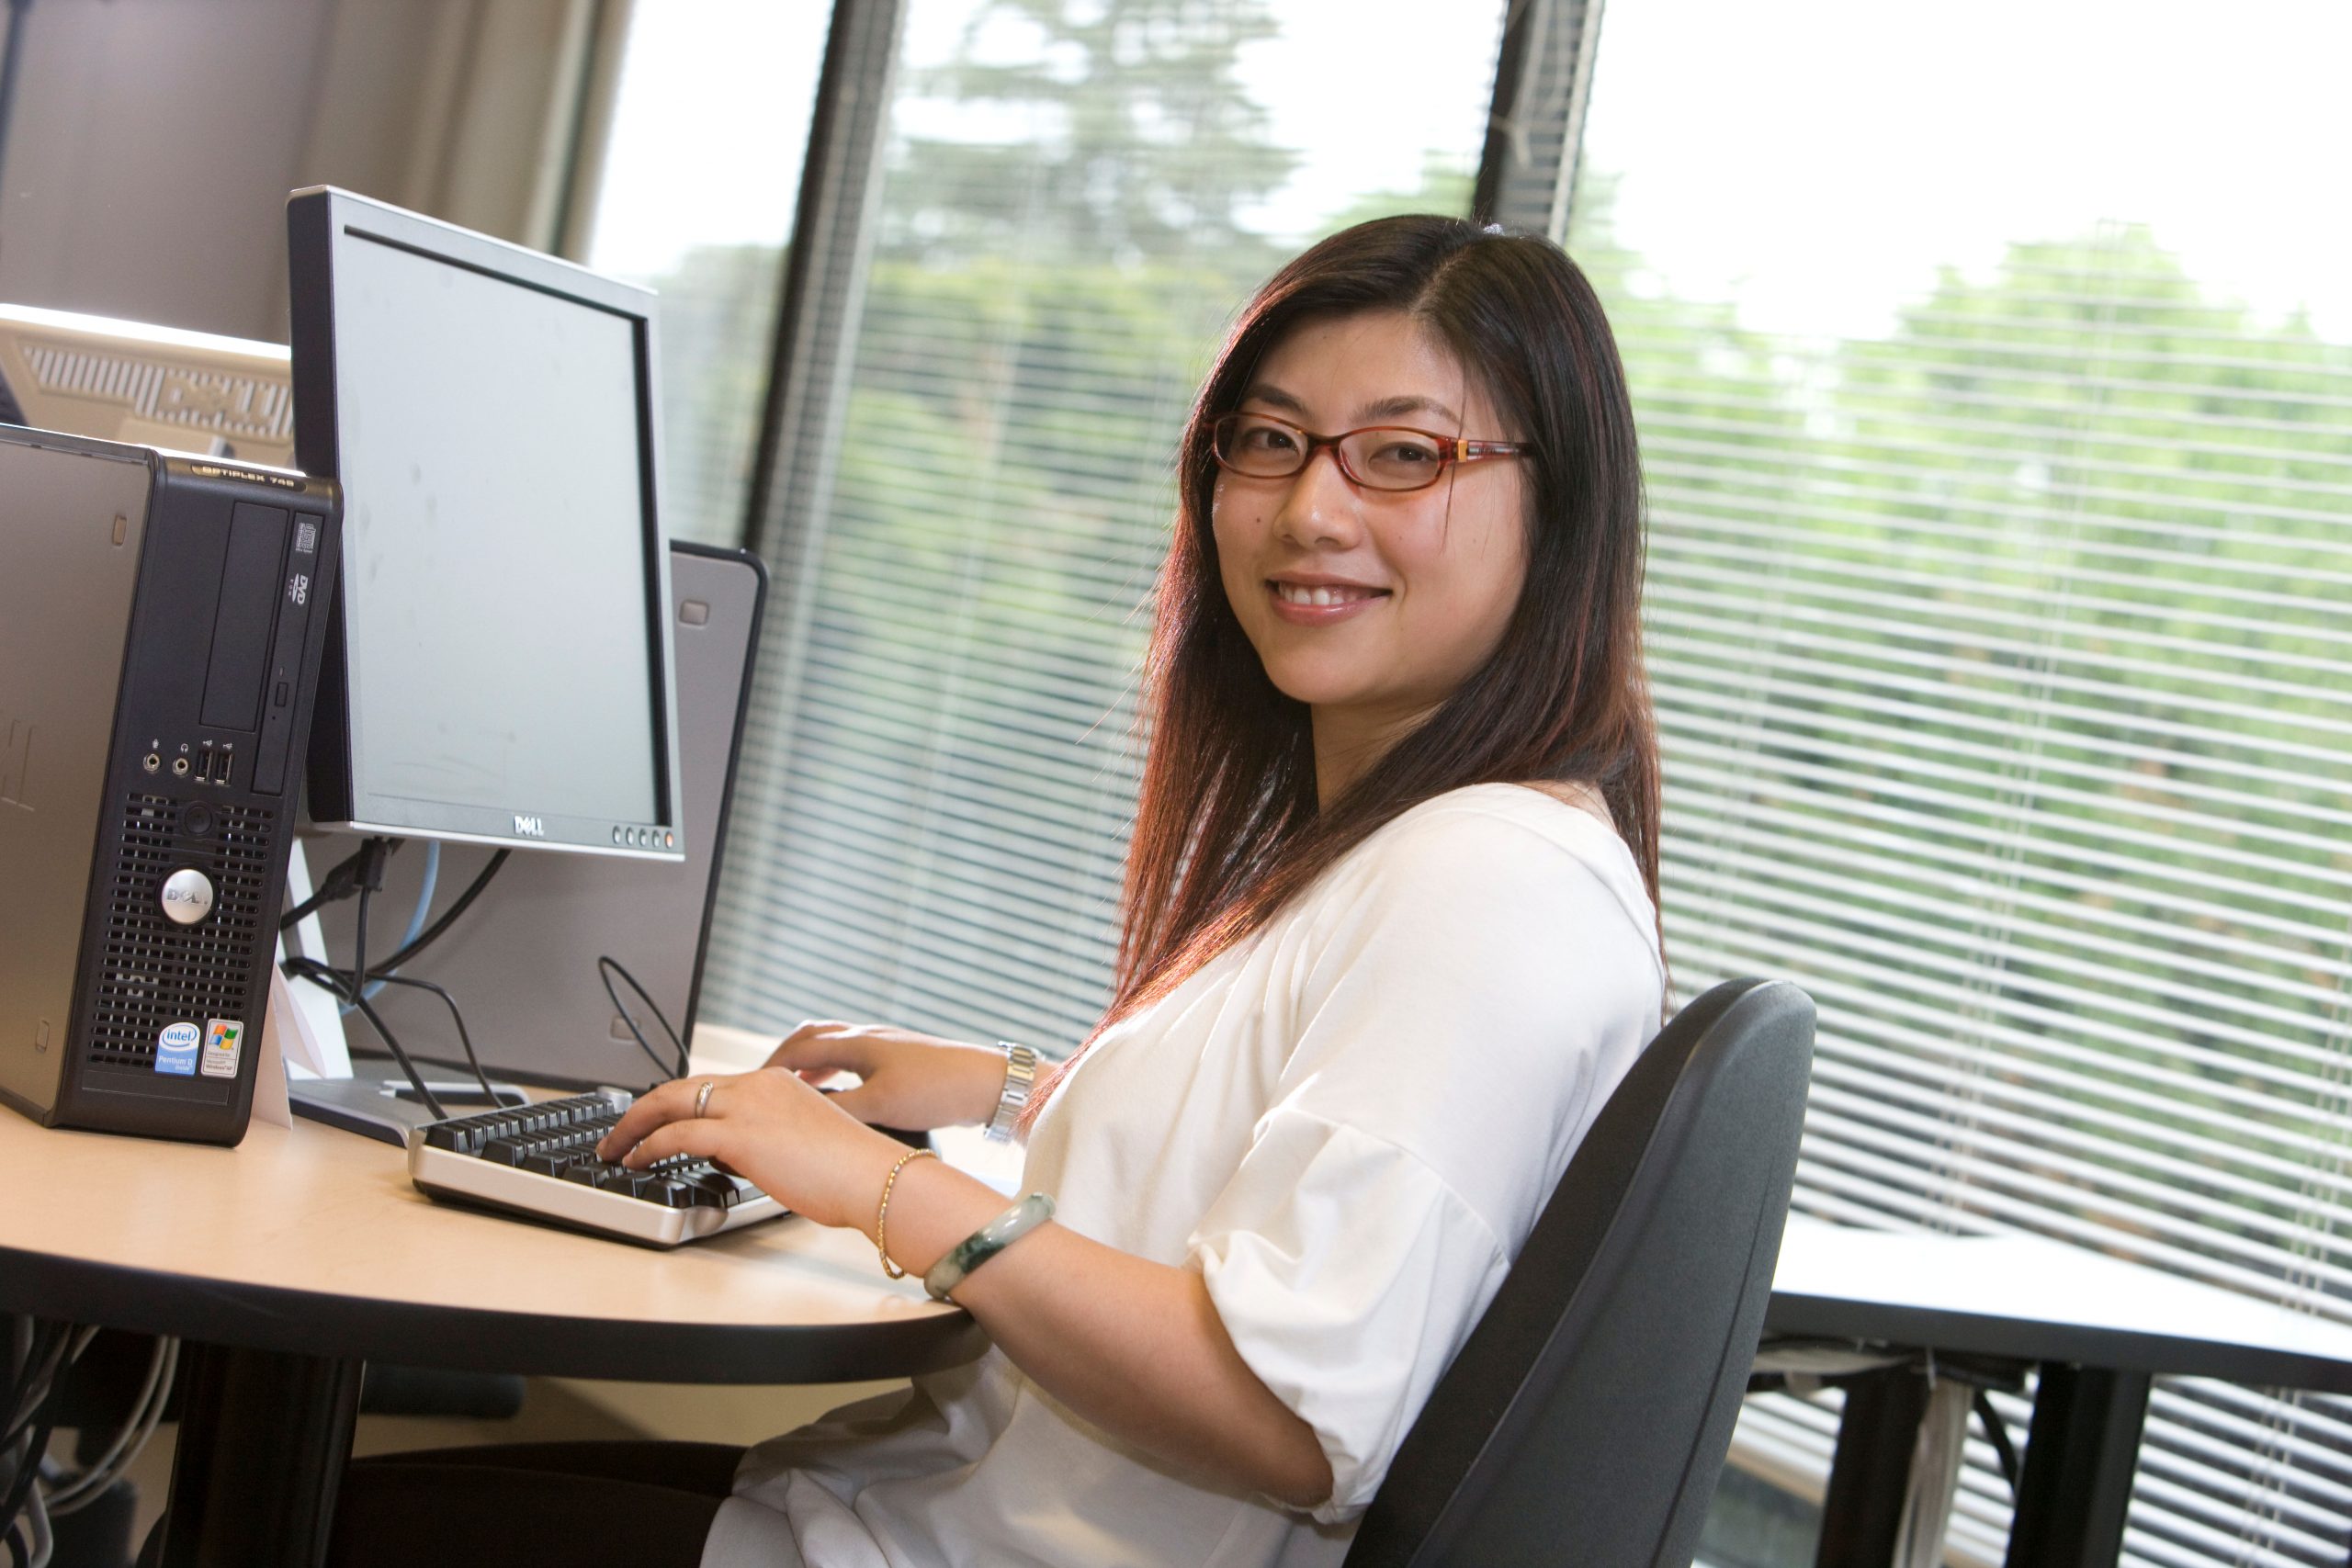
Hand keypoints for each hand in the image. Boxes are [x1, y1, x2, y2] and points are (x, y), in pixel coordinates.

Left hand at [594, 1069, 900, 1231]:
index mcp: (775, 1082)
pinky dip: (648, 1146)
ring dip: (633, 1126)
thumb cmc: (852, 1172)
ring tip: (614, 1149)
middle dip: (640, 1110)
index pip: (709, 1085)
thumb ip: (763, 1138)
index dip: (673, 1103)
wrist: (875, 1178)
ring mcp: (748, 1105)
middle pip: (680, 1085)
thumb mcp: (802, 1141)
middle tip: (617, 1133)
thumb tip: (729, 1155)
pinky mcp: (740, 1134)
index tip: (652, 1122)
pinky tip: (636, 1160)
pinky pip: (678, 1133)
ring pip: (670, 1101)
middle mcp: (758, 1084)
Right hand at [763, 1019, 1009, 1131]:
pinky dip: (836, 1067)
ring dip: (811, 1060)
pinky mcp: (903, 1057)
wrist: (988, 1083)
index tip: (749, 1084)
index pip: (798, 1048)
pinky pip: (855, 1054)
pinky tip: (843, 1087)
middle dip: (784, 1055)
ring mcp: (887, 1044)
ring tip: (796, 1083)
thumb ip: (836, 1110)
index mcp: (857, 1042)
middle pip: (812, 1035)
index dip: (770, 1067)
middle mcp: (869, 1035)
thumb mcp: (879, 1106)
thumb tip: (797, 1116)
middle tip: (765, 1079)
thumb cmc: (938, 1089)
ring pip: (835, 1043)